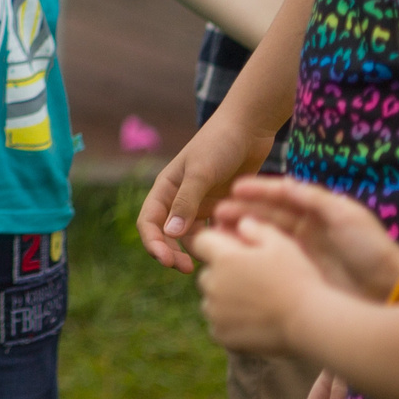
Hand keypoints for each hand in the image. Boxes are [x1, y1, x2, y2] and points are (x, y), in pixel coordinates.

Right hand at [138, 112, 278, 272]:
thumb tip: (170, 234)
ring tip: (215, 256)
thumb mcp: (201, 172)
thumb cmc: (219, 144)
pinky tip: (232, 244)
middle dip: (173, 253)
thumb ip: (186, 202)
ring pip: (193, 237)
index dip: (153, 243)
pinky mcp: (221, 206)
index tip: (167, 261)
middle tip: (187, 269)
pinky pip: (215, 230)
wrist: (249, 128)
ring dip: (198, 249)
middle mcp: (179, 198)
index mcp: (165, 189)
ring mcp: (200, 204)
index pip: (149, 223)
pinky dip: (220, 239)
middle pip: (168, 235)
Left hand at [192, 216, 322, 353]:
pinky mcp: (222, 334)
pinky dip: (230, 323)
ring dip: (225, 299)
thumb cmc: (298, 280)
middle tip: (253, 281)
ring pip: (212, 299)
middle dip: (223, 273)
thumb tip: (240, 223)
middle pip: (208, 272)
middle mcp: (212, 283)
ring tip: (257, 303)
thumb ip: (256, 229)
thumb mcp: (282, 245)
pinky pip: (218, 324)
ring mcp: (215, 311)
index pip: (201, 241)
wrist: (311, 322)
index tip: (235, 251)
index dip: (216, 243)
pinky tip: (254, 321)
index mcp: (223, 258)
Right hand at [215, 177, 398, 301]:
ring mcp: (303, 253)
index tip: (234, 188)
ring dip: (242, 232)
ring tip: (217, 232)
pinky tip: (234, 254)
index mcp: (320, 212)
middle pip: (269, 215)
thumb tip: (285, 183)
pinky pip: (269, 259)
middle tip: (216, 212)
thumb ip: (315, 198)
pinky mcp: (300, 275)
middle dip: (242, 210)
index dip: (258, 190)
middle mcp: (309, 230)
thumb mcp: (347, 216)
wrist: (392, 293)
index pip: (283, 195)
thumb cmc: (373, 251)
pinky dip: (251, 254)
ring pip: (265, 237)